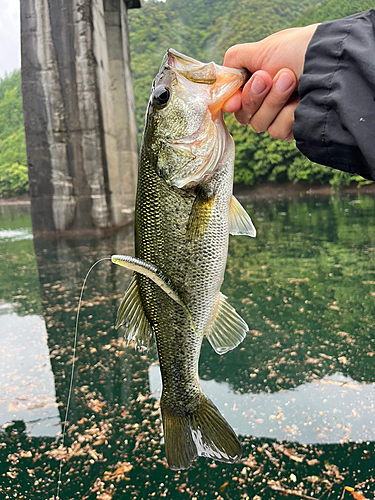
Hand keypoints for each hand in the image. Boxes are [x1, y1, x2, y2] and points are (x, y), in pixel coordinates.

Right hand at [223, 24, 319, 140]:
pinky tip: (301, 102)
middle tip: (268, 77)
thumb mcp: (263, 48)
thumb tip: (221, 77)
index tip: (233, 100)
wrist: (331, 65)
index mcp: (260, 80)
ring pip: (259, 124)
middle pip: (244, 114)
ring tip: (291, 81)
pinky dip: (288, 115)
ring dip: (273, 102)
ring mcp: (281, 115)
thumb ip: (236, 60)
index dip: (232, 101)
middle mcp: (269, 99)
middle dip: (255, 96)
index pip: (235, 100)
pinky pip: (277, 131)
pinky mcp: (294, 129)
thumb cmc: (300, 51)